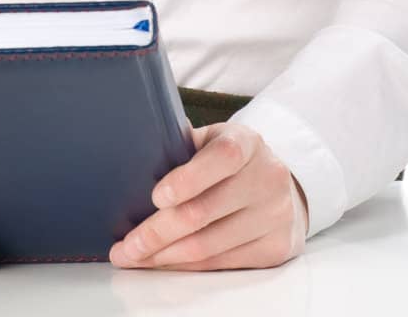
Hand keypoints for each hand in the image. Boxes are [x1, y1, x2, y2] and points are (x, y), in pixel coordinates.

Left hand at [109, 121, 307, 270]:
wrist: (280, 189)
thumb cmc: (233, 162)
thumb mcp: (214, 140)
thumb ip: (184, 143)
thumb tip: (140, 147)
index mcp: (248, 143)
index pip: (221, 157)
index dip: (187, 179)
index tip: (156, 196)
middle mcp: (267, 178)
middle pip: (204, 212)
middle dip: (157, 232)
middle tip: (126, 245)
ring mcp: (274, 215)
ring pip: (209, 245)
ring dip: (166, 256)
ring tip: (136, 257)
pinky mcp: (275, 247)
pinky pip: (221, 263)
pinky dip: (187, 266)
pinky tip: (165, 262)